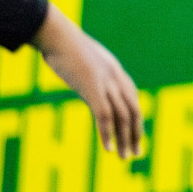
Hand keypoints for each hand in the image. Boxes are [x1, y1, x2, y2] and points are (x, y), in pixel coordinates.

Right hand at [32, 4, 143, 157]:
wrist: (55, 34)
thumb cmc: (63, 44)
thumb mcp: (82, 58)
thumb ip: (89, 70)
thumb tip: (83, 76)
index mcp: (114, 70)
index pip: (132, 98)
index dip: (135, 118)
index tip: (135, 135)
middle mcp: (115, 76)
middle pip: (133, 109)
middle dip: (136, 133)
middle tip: (136, 153)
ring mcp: (105, 82)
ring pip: (123, 116)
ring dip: (125, 139)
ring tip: (125, 157)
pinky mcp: (92, 87)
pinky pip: (104, 116)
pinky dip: (108, 134)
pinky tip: (109, 148)